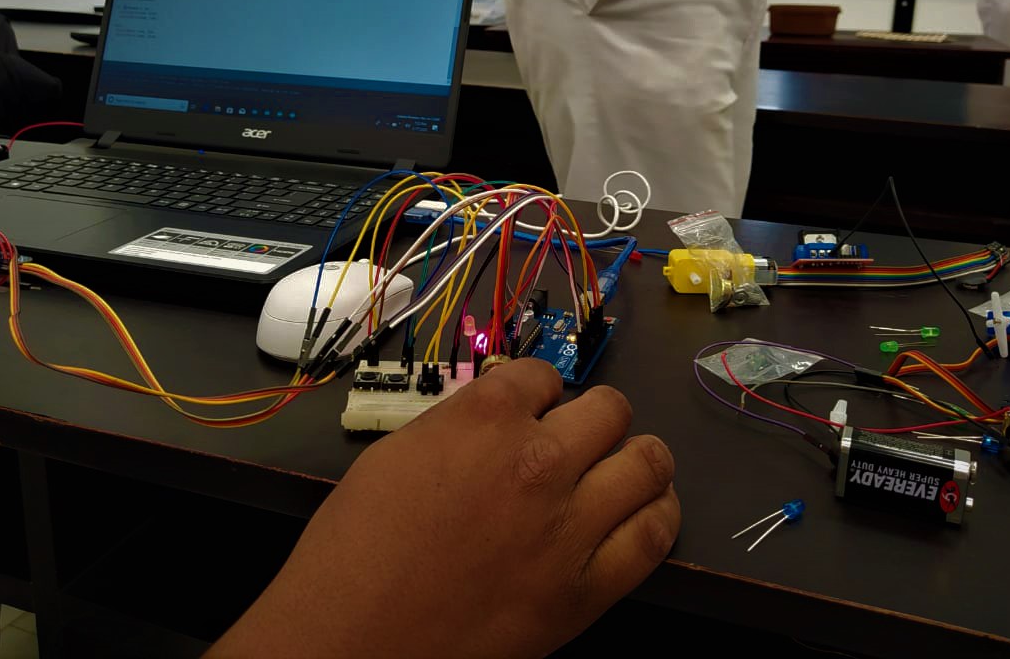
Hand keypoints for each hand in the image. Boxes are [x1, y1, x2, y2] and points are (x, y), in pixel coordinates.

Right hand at [209, 359, 679, 658]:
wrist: (350, 636)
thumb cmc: (355, 546)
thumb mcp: (399, 453)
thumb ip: (459, 426)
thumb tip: (499, 418)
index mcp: (486, 416)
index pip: (543, 375)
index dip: (538, 393)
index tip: (533, 412)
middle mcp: (539, 458)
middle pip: (609, 409)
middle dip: (595, 417)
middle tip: (582, 439)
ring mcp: (570, 523)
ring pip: (647, 461)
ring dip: (639, 456)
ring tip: (629, 466)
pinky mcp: (587, 587)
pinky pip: (652, 535)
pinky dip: (658, 514)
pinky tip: (648, 511)